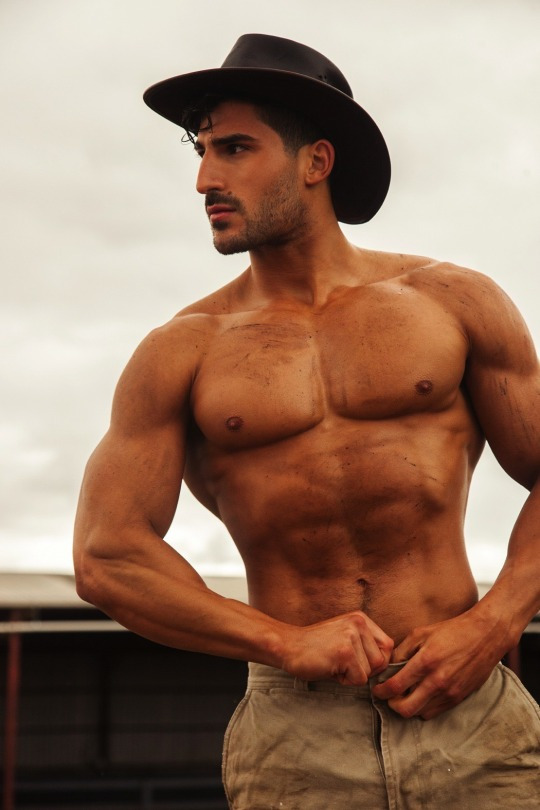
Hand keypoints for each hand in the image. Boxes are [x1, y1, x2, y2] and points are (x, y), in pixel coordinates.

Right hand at [280, 611, 393, 685]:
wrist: (288, 647)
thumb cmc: (316, 648)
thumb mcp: (345, 637)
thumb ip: (366, 645)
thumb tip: (388, 667)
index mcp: (361, 618)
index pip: (387, 646)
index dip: (375, 661)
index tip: (355, 661)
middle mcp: (359, 623)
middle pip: (381, 661)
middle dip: (364, 670)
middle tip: (341, 663)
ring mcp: (352, 636)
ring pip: (371, 672)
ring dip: (353, 675)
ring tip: (334, 664)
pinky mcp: (345, 652)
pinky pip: (359, 679)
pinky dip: (345, 681)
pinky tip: (330, 668)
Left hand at [371, 609, 505, 718]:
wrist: (485, 635)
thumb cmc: (452, 630)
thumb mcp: (421, 633)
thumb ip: (402, 650)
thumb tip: (386, 667)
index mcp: (425, 662)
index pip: (395, 686)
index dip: (380, 691)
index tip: (376, 689)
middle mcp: (437, 681)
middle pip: (405, 709)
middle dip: (392, 705)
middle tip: (388, 695)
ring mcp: (449, 692)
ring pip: (419, 713)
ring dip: (408, 707)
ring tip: (405, 694)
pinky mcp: (459, 698)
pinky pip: (434, 712)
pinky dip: (423, 707)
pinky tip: (421, 695)